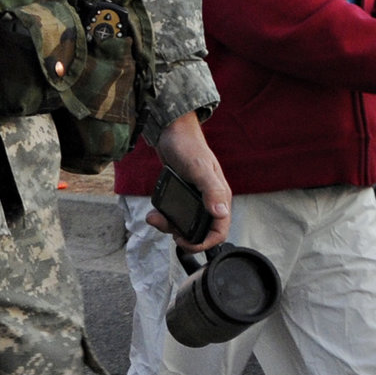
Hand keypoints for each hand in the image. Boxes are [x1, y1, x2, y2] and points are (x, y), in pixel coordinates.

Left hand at [148, 112, 230, 252]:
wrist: (171, 131)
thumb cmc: (187, 146)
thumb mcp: (198, 169)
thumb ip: (211, 190)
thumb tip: (221, 213)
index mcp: (220, 196)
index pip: (220, 230)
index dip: (205, 242)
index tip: (185, 241)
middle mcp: (210, 199)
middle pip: (201, 230)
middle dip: (182, 234)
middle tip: (166, 229)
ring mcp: (197, 197)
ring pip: (186, 223)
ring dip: (170, 226)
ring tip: (155, 218)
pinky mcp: (183, 194)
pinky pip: (176, 213)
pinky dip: (164, 216)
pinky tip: (154, 212)